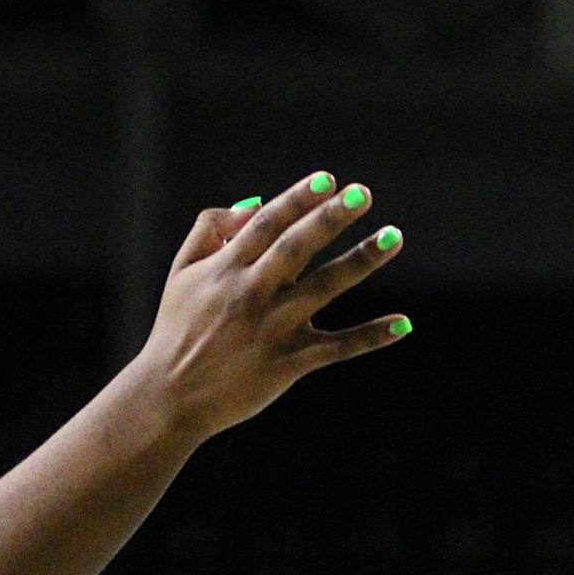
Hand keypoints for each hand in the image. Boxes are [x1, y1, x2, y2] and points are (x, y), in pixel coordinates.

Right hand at [129, 173, 408, 446]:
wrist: (169, 395)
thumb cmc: (178, 327)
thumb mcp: (182, 272)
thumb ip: (210, 230)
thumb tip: (254, 203)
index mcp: (226, 268)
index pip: (267, 224)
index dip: (297, 199)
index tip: (328, 179)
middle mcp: (251, 293)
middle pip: (296, 248)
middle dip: (329, 218)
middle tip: (362, 193)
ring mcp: (272, 328)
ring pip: (323, 288)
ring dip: (360, 261)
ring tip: (393, 236)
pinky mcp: (288, 363)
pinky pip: (337, 347)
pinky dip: (370, 336)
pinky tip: (403, 323)